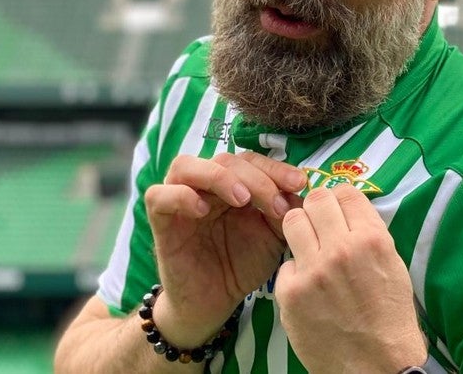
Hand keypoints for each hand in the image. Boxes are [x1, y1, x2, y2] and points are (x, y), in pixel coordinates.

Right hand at [143, 150, 307, 345]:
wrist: (214, 303)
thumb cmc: (242, 265)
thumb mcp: (272, 236)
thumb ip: (283, 212)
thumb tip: (303, 192)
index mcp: (233, 183)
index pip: (252, 160)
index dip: (276, 168)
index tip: (300, 184)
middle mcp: (204, 185)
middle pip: (225, 160)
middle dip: (256, 177)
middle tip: (276, 203)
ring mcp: (180, 199)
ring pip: (187, 165)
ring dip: (219, 177)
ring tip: (242, 199)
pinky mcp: (160, 221)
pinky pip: (159, 195)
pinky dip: (180, 196)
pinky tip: (203, 209)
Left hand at [274, 184, 427, 373]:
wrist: (377, 365)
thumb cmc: (390, 318)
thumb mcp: (393, 265)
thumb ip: (369, 235)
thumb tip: (347, 214)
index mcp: (372, 239)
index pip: (345, 192)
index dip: (339, 199)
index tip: (338, 209)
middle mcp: (341, 248)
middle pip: (315, 199)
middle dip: (317, 209)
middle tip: (320, 225)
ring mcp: (313, 270)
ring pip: (292, 222)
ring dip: (300, 231)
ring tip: (308, 248)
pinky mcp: (291, 293)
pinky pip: (285, 265)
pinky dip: (295, 273)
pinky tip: (308, 288)